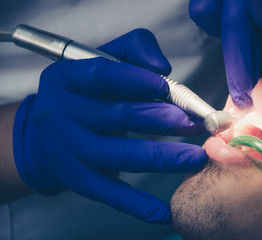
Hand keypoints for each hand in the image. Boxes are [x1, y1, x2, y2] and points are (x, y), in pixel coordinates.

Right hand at [13, 29, 206, 223]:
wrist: (42, 134)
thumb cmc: (85, 93)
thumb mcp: (100, 61)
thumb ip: (134, 50)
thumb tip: (162, 67)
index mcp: (67, 78)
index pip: (102, 76)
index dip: (136, 80)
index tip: (167, 86)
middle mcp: (60, 114)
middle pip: (117, 117)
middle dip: (162, 120)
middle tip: (196, 124)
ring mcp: (67, 151)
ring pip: (120, 156)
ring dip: (162, 158)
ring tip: (196, 157)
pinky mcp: (76, 179)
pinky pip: (109, 193)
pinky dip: (138, 205)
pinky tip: (165, 211)